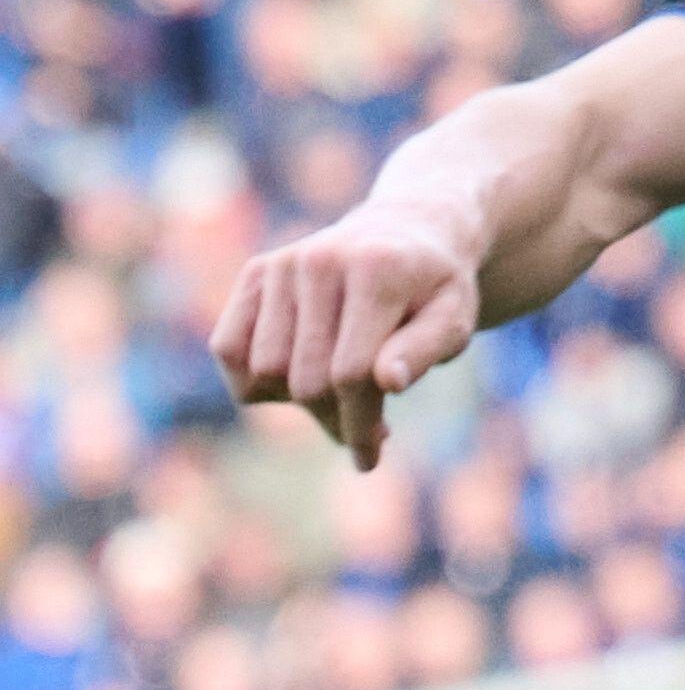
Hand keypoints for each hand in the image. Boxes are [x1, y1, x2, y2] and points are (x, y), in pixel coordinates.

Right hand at [209, 200, 484, 470]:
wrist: (408, 231)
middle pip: (305, 378)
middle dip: (335, 418)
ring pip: (263, 370)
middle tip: (366, 431)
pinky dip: (254, 379)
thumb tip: (386, 381)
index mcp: (377, 271)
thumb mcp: (453, 319)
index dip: (359, 425)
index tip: (369, 459)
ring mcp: (282, 264)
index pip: (351, 372)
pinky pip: (228, 348)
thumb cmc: (435, 290)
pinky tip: (296, 378)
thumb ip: (423, 351)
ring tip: (339, 392)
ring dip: (296, 401)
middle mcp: (320, 261)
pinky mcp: (256, 272)